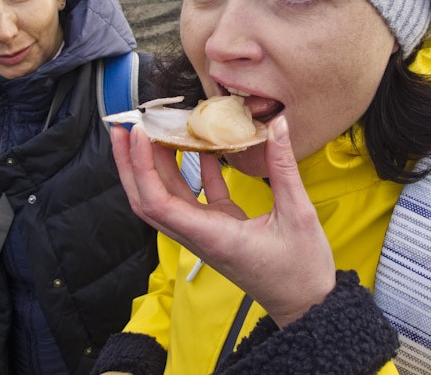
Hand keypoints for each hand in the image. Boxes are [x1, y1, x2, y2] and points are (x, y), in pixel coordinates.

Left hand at [111, 115, 335, 327]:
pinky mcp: (220, 228)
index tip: (137, 134)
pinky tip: (199, 145)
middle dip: (130, 163)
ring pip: (166, 197)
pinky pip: (196, 197)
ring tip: (150, 130)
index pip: (158, 202)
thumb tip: (278, 125)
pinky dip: (192, 170)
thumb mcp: (298, 215)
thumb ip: (283, 168)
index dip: (142, 167)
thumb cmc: (302, 269)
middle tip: (123, 126)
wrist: (306, 305)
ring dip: (154, 165)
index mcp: (211, 236)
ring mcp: (206, 232)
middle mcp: (199, 235)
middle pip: (148, 199)